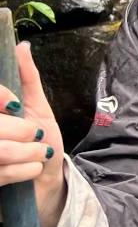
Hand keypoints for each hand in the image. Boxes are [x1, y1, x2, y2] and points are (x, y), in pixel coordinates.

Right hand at [0, 41, 66, 226]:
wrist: (45, 180)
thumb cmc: (39, 139)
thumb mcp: (37, 105)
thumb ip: (27, 77)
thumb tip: (21, 47)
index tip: (16, 104)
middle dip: (20, 131)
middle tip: (35, 135)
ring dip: (25, 153)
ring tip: (37, 153)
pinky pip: (1, 173)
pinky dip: (23, 171)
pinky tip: (32, 169)